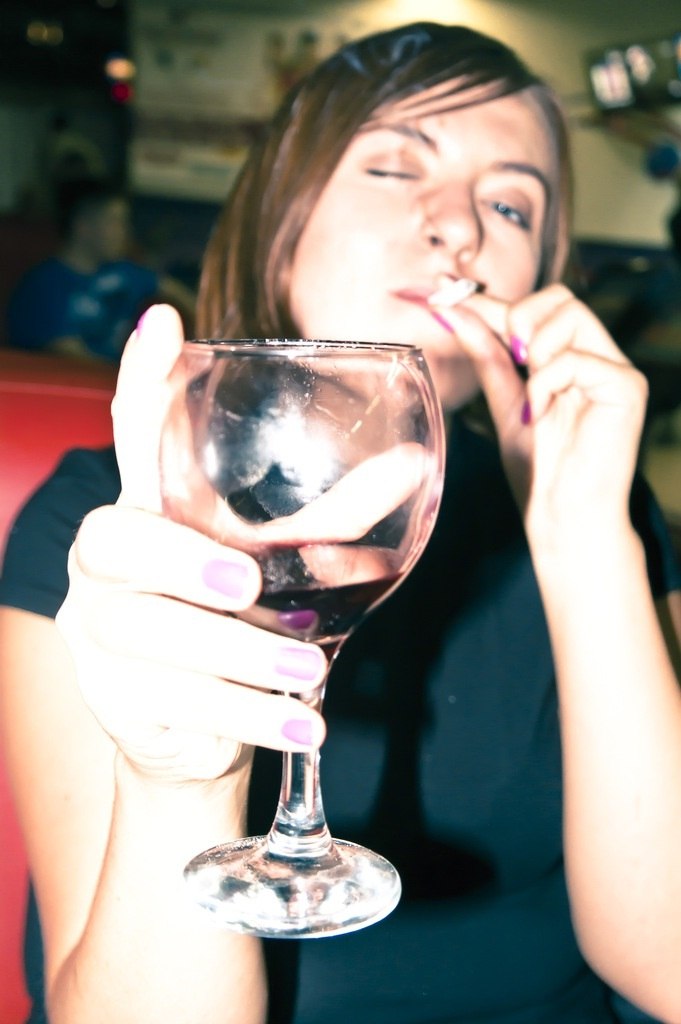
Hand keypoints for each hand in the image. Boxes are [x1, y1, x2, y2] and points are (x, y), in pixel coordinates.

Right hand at [56, 305, 326, 784]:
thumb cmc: (245, 624)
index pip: (133, 434)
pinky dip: (246, 716)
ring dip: (233, 651)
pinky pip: (171, 702)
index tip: (163, 322)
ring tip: (306, 669)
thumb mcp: (288, 565)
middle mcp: (111, 562)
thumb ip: (337, 516)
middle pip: (114, 539)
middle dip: (176, 557)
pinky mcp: (114, 697)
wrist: (201, 732)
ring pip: (145, 630)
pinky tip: (301, 725)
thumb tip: (416, 464)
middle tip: (244, 581)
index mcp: (152, 510)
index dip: (141, 379)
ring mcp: (100, 630)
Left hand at [445, 284, 648, 542]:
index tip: (442, 285)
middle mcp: (597, 358)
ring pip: (570, 314)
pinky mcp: (627, 387)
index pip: (534, 311)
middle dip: (520, 317)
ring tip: (531, 397)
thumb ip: (488, 357)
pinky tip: (540, 414)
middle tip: (511, 360)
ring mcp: (615, 370)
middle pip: (559, 297)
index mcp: (569, 360)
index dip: (489, 299)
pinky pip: (575, 357)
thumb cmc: (539, 472)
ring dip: (535, 351)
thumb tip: (452, 312)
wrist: (562, 516)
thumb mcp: (504, 404)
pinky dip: (546, 384)